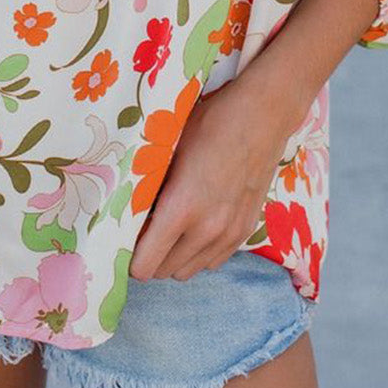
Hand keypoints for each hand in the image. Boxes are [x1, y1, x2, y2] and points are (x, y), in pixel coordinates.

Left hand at [128, 70, 296, 282]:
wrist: (263, 116)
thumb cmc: (211, 124)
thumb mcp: (169, 149)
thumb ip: (150, 186)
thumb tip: (128, 208)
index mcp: (181, 208)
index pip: (145, 265)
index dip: (129, 257)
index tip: (124, 240)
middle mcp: (207, 230)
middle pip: (164, 272)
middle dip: (149, 257)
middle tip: (143, 230)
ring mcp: (229, 234)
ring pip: (189, 271)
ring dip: (174, 258)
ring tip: (169, 230)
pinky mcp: (245, 230)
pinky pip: (213, 262)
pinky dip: (199, 253)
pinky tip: (195, 227)